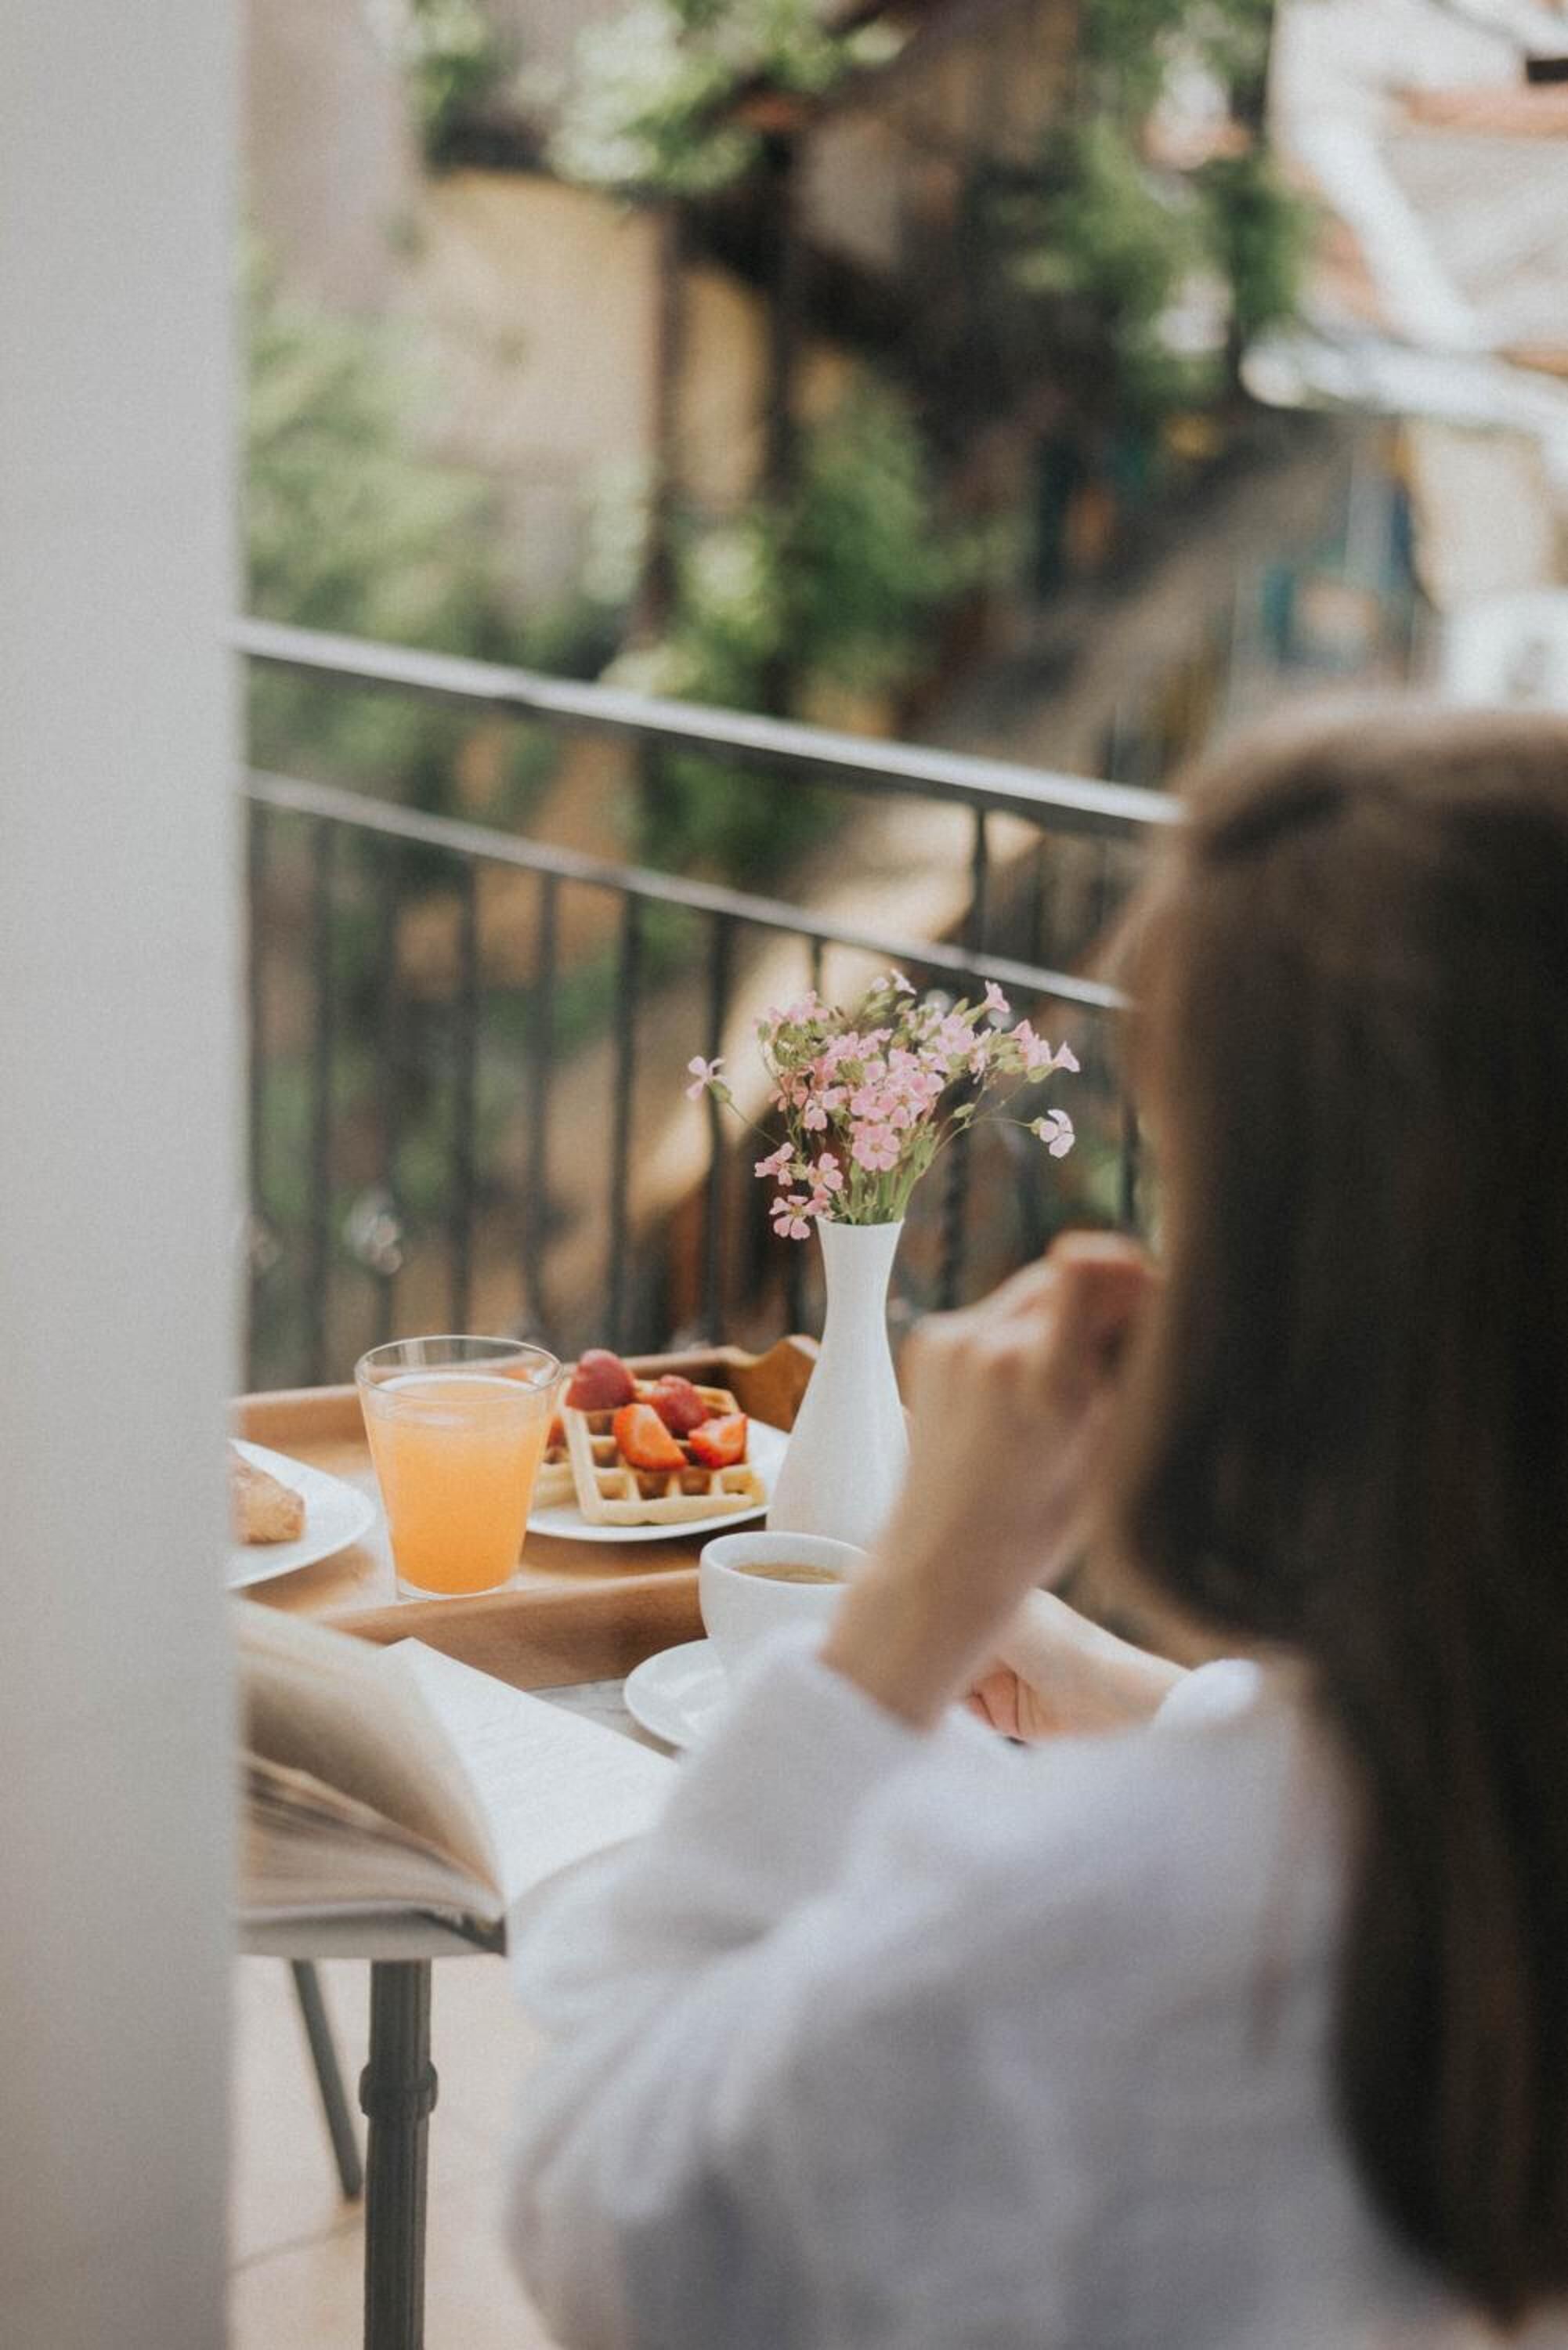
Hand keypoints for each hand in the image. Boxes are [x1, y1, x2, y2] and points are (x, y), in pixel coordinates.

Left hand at [820, 1232, 1157, 1729]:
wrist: (943, 1560)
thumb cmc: (1043, 1522)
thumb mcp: (1111, 1453)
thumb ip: (1132, 1367)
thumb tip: (1152, 1292)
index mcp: (1045, 1383)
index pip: (1083, 1266)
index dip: (1128, 1269)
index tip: (1150, 1299)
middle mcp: (991, 1351)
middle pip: (1072, 1271)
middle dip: (1107, 1296)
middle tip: (1118, 1355)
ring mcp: (951, 1341)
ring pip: (1035, 1288)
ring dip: (1064, 1314)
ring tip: (1065, 1385)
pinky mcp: (928, 1339)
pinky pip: (995, 1311)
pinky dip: (1021, 1333)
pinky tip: (1020, 1391)